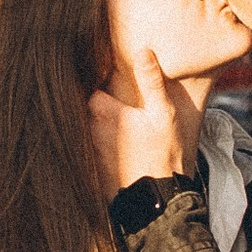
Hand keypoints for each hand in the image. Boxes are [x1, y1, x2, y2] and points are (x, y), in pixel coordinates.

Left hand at [89, 44, 195, 194]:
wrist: (155, 200)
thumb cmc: (160, 155)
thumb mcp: (163, 114)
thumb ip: (151, 82)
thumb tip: (143, 52)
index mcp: (104, 112)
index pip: (91, 87)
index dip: (100, 81)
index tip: (110, 77)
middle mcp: (91, 130)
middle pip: (88, 108)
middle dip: (100, 103)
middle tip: (115, 97)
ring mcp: (90, 150)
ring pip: (89, 129)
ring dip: (100, 125)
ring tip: (118, 122)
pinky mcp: (93, 167)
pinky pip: (92, 148)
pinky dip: (101, 144)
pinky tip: (117, 145)